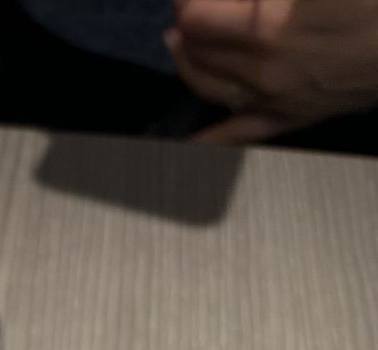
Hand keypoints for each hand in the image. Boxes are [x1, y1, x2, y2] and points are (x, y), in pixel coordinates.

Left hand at [165, 0, 377, 142]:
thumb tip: (235, 2)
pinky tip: (183, 144)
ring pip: (208, 87)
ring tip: (182, 40)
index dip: (187, 3)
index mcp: (267, 27)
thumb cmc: (371, 2)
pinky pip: (238, 135)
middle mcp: (263, 71)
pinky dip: (207, 141)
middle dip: (190, 23)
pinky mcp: (289, 119)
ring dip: (189, 61)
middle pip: (197, 50)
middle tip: (195, 6)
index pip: (195, 19)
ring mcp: (273, 100)